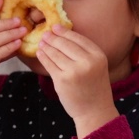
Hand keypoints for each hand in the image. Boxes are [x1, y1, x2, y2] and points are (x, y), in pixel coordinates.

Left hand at [36, 23, 118, 137]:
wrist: (95, 111)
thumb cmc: (94, 87)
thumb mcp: (96, 65)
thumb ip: (84, 52)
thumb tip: (63, 34)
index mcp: (98, 55)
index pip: (78, 38)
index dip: (64, 31)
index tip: (55, 27)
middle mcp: (87, 62)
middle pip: (64, 43)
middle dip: (53, 37)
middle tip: (45, 33)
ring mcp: (74, 71)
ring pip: (55, 53)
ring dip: (46, 46)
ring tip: (41, 42)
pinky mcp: (62, 80)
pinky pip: (49, 64)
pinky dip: (43, 57)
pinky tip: (40, 53)